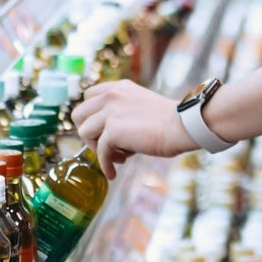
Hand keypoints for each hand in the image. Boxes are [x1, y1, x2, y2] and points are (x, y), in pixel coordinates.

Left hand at [72, 80, 194, 177]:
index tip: (100, 131)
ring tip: (118, 158)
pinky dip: (105, 165)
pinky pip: (100, 152)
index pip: (88, 97)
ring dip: (97, 149)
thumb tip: (107, 135)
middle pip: (78, 114)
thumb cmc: (169, 121)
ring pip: (84, 133)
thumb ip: (121, 112)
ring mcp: (110, 111)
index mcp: (118, 87)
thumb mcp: (140, 106)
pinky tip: (113, 174)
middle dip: (88, 134)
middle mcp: (111, 95)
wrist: (182, 126)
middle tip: (104, 146)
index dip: (90, 117)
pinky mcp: (113, 130)